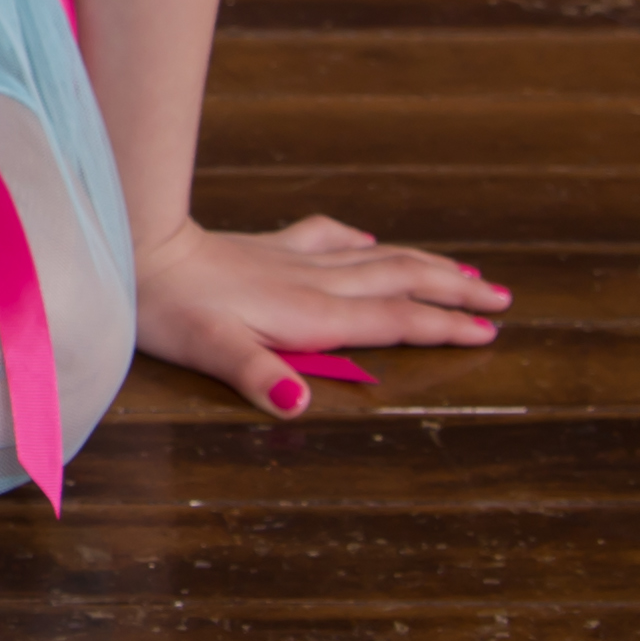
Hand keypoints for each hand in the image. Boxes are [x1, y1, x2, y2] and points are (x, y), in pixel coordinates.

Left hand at [135, 214, 507, 417]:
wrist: (137, 249)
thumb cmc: (171, 309)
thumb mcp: (213, 352)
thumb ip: (259, 378)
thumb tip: (299, 404)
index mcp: (313, 314)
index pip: (395, 320)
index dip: (444, 326)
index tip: (489, 330)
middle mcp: (314, 283)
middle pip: (402, 281)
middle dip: (454, 290)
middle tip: (502, 297)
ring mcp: (293, 259)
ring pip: (377, 256)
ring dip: (425, 263)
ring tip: (464, 271)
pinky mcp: (268, 246)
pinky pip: (328, 236)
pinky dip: (360, 240)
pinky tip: (369, 239)